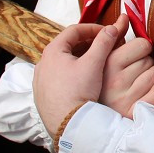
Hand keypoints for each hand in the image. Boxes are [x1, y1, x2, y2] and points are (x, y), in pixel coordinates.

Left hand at [33, 21, 122, 139]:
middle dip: (87, 43)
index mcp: (52, 51)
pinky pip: (58, 75)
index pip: (74, 30)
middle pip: (67, 45)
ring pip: (62, 61)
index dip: (93, 28)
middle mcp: (42, 63)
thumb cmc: (78, 91)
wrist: (66, 124)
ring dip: (79, 57)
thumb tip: (113, 28)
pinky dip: (71, 71)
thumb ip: (104, 42)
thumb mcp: (94, 64)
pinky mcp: (42, 94)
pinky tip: (83, 80)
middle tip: (104, 46)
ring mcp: (40, 79)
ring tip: (96, 62)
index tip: (107, 32)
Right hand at [100, 14, 153, 117]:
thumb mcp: (102, 58)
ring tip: (147, 76)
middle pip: (151, 60)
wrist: (84, 117)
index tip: (138, 53)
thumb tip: (125, 16)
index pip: (142, 45)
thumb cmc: (97, 82)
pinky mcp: (133, 113)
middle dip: (149, 62)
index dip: (143, 48)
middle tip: (141, 67)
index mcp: (108, 63)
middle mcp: (116, 80)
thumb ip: (115, 36)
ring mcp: (124, 98)